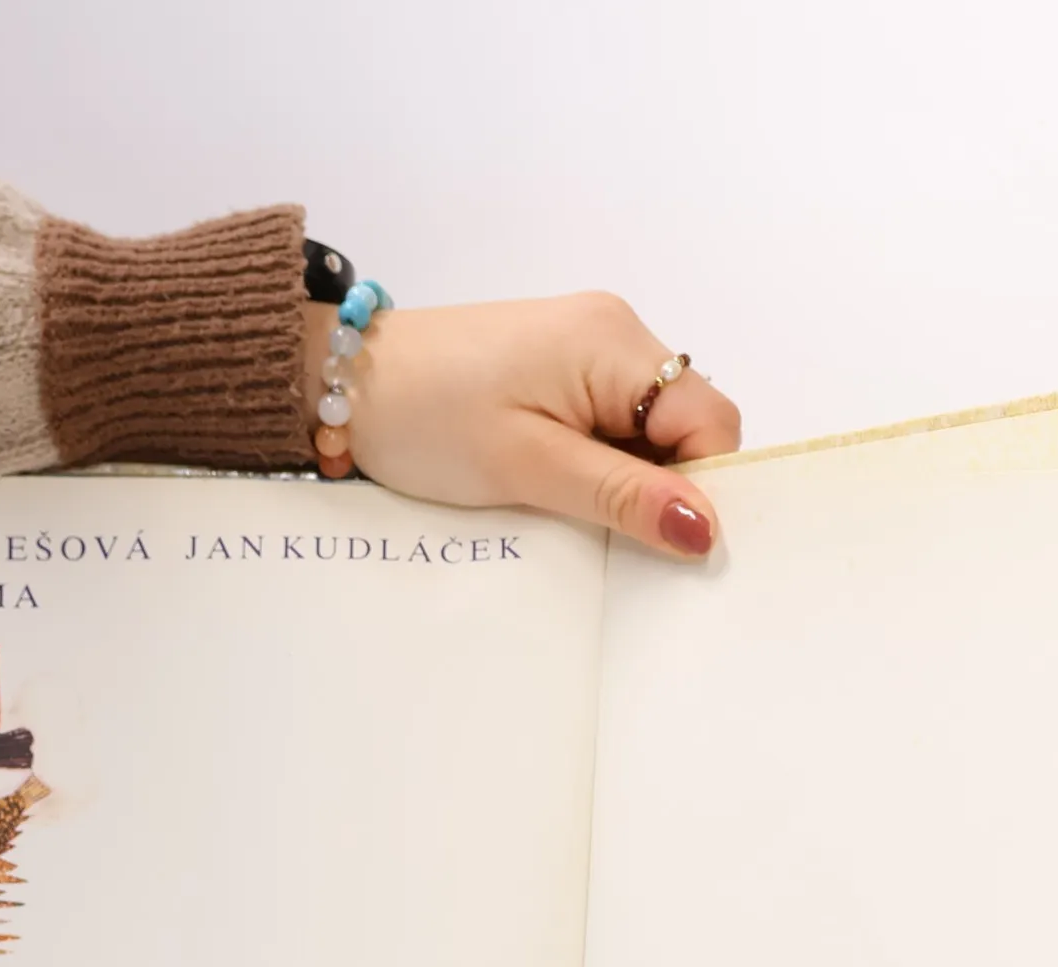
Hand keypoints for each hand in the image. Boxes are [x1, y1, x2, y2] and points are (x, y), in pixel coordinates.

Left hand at [304, 294, 741, 556]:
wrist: (346, 382)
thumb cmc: (428, 419)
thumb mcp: (529, 467)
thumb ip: (621, 497)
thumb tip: (703, 530)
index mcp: (616, 344)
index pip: (710, 420)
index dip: (703, 485)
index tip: (669, 543)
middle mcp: (616, 333)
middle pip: (686, 424)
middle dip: (666, 486)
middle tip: (617, 539)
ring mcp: (588, 348)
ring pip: (649, 431)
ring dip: (629, 480)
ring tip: (577, 513)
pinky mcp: (559, 368)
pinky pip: (612, 424)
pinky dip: (601, 464)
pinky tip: (564, 490)